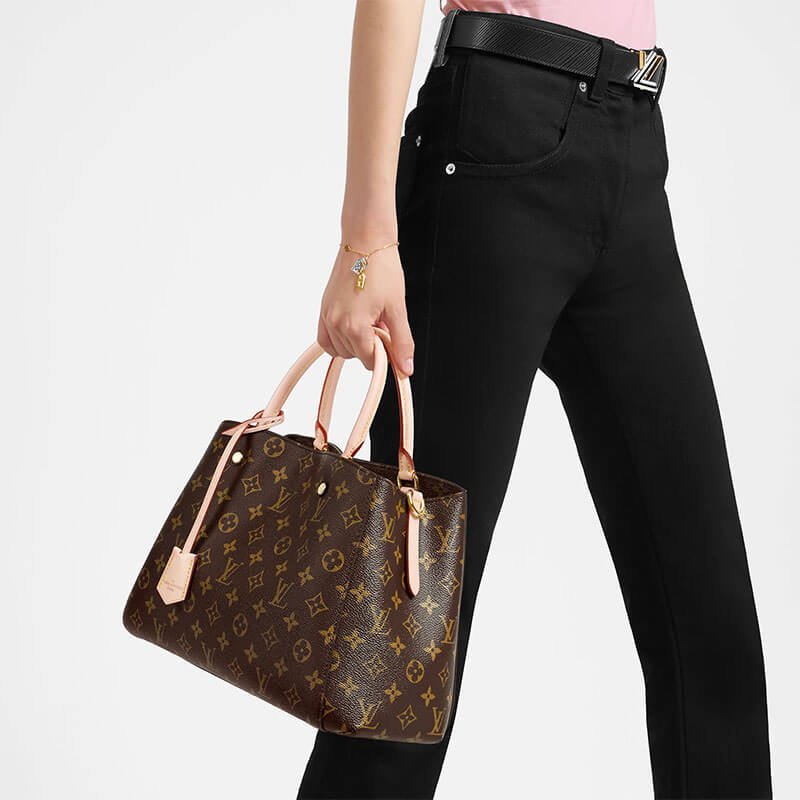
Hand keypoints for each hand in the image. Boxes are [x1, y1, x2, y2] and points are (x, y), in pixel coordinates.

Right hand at [318, 244, 413, 375]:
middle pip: (354, 356)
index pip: (370, 361)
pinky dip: (338, 338)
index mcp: (354, 326)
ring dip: (355, 342)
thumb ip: (401, 342)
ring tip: (369, 320)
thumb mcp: (397, 309)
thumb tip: (406, 368)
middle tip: (382, 324)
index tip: (392, 337)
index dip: (385, 353)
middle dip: (370, 346)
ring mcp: (326, 316)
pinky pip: (325, 338)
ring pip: (339, 349)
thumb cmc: (382, 269)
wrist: (365, 240)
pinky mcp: (323, 308)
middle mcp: (335, 324)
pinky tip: (353, 325)